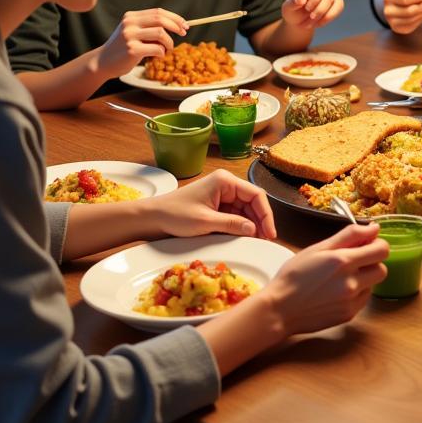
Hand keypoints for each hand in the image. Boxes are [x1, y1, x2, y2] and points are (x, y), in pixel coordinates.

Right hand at [95, 8, 187, 76]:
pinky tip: (159, 56)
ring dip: (169, 42)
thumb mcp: (134, 32)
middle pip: (160, 19)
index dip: (174, 18)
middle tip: (184, 33)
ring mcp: (130, 36)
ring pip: (160, 33)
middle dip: (176, 26)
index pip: (158, 12)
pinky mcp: (132, 50)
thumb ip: (149, 27)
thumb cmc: (123, 48)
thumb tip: (178, 25)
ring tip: (167, 49)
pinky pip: (157, 48)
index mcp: (131, 17)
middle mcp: (129, 23)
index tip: (185, 25)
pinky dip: (162, 52)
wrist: (102, 63)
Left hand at [149, 170, 276, 239]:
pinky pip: (234, 215)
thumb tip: (254, 230)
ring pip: (245, 210)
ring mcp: (221, 195)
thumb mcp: (205, 222)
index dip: (266, 214)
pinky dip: (240, 226)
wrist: (151, 218)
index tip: (270, 233)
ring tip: (257, 241)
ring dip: (251, 225)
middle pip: (252, 202)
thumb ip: (232, 224)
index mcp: (225, 181)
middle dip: (260, 221)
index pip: (256, 195)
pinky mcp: (215, 206)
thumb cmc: (175, 215)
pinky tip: (244, 237)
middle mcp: (226, 185)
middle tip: (265, 240)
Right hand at [263, 223, 389, 336]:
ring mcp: (351, 301)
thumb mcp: (318, 248)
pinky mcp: (349, 315)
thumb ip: (349, 235)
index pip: (382, 250)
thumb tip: (374, 228)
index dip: (376, 244)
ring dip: (365, 278)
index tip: (366, 244)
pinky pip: (363, 299)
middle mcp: (351, 283)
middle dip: (372, 262)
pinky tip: (338, 291)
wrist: (279, 309)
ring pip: (373, 284)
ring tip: (342, 277)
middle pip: (382, 269)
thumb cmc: (294, 275)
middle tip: (354, 260)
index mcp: (343, 261)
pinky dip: (357, 293)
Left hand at [282, 0, 343, 29]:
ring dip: (322, 10)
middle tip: (308, 13)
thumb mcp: (288, 9)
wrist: (301, 23)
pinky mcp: (337, 2)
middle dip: (315, 0)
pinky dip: (330, 15)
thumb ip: (292, 3)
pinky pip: (339, 5)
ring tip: (312, 21)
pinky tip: (320, 23)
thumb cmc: (293, 12)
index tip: (301, 4)